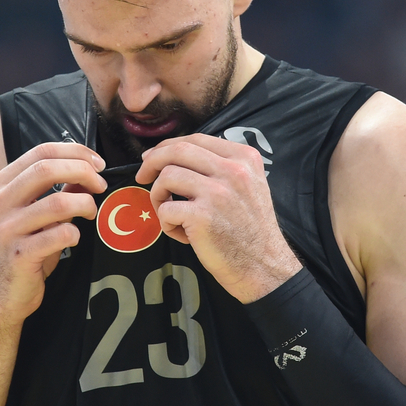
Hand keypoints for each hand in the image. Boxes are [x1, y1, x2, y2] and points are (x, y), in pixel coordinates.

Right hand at [0, 142, 105, 322]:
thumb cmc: (21, 251)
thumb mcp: (34, 216)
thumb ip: (56, 193)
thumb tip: (87, 173)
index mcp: (1, 186)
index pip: (41, 152)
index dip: (75, 152)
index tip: (97, 163)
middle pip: (47, 169)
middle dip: (83, 172)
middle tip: (100, 185)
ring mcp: (6, 229)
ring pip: (57, 202)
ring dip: (84, 204)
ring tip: (90, 213)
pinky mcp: (18, 255)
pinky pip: (59, 234)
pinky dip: (75, 233)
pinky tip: (74, 238)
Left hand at [135, 134, 300, 302]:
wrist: (263, 266)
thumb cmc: (250, 230)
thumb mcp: (249, 186)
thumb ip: (221, 167)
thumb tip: (175, 155)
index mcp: (244, 158)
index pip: (196, 139)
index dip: (167, 146)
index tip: (153, 157)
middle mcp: (233, 171)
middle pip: (177, 150)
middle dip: (152, 162)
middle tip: (143, 177)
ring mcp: (218, 192)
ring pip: (166, 177)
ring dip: (159, 197)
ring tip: (172, 215)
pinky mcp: (202, 216)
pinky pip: (165, 209)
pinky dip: (166, 224)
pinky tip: (182, 234)